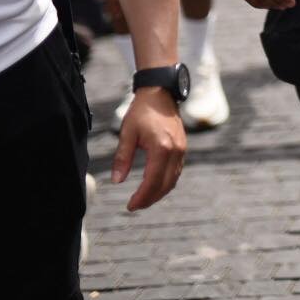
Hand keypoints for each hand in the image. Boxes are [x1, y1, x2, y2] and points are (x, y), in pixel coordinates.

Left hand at [112, 88, 186, 210]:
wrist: (160, 93)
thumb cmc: (142, 111)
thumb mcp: (127, 133)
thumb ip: (122, 158)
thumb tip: (117, 181)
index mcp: (161, 148)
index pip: (152, 181)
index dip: (142, 197)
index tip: (130, 206)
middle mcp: (175, 151)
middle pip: (165, 185)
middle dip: (150, 199)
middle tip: (135, 206)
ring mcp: (182, 150)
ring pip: (173, 180)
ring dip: (159, 192)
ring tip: (143, 199)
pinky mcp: (183, 147)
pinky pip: (176, 172)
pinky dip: (166, 182)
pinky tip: (154, 184)